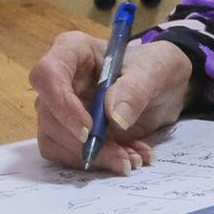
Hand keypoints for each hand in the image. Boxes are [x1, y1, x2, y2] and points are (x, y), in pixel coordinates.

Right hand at [29, 33, 194, 174]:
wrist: (165, 87)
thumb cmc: (155, 67)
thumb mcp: (155, 72)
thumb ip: (135, 91)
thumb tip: (114, 118)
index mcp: (73, 51)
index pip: (47, 76)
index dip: (61, 105)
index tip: (88, 130)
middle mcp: (60, 80)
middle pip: (49, 117)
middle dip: (83, 145)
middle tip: (123, 157)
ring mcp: (61, 108)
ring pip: (55, 141)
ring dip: (93, 158)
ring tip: (131, 159)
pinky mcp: (70, 131)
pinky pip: (70, 154)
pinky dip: (99, 162)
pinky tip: (129, 156)